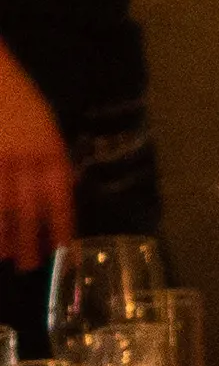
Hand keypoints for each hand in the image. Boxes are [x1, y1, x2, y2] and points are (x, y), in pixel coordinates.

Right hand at [0, 45, 67, 264]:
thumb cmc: (20, 101)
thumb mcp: (47, 127)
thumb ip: (52, 158)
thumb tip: (62, 188)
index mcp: (50, 150)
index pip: (60, 196)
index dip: (61, 225)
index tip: (65, 249)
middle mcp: (24, 158)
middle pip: (28, 207)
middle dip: (30, 238)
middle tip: (31, 265)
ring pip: (1, 205)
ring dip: (3, 234)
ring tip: (5, 256)